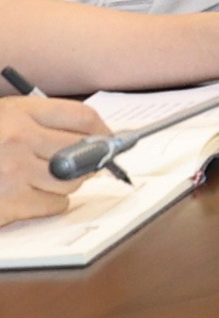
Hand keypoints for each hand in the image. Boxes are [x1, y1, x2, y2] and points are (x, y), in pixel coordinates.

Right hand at [0, 94, 107, 226]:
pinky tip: (33, 196)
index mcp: (19, 112)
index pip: (83, 118)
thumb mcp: (2, 118)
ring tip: (47, 179)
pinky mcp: (9, 202)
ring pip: (72, 181)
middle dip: (87, 161)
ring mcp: (14, 172)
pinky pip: (53, 205)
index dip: (103, 131)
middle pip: (83, 152)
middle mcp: (20, 139)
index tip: (109, 139)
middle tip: (81, 164)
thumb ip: (37, 123)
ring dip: (67, 183)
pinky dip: (51, 203)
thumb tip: (90, 137)